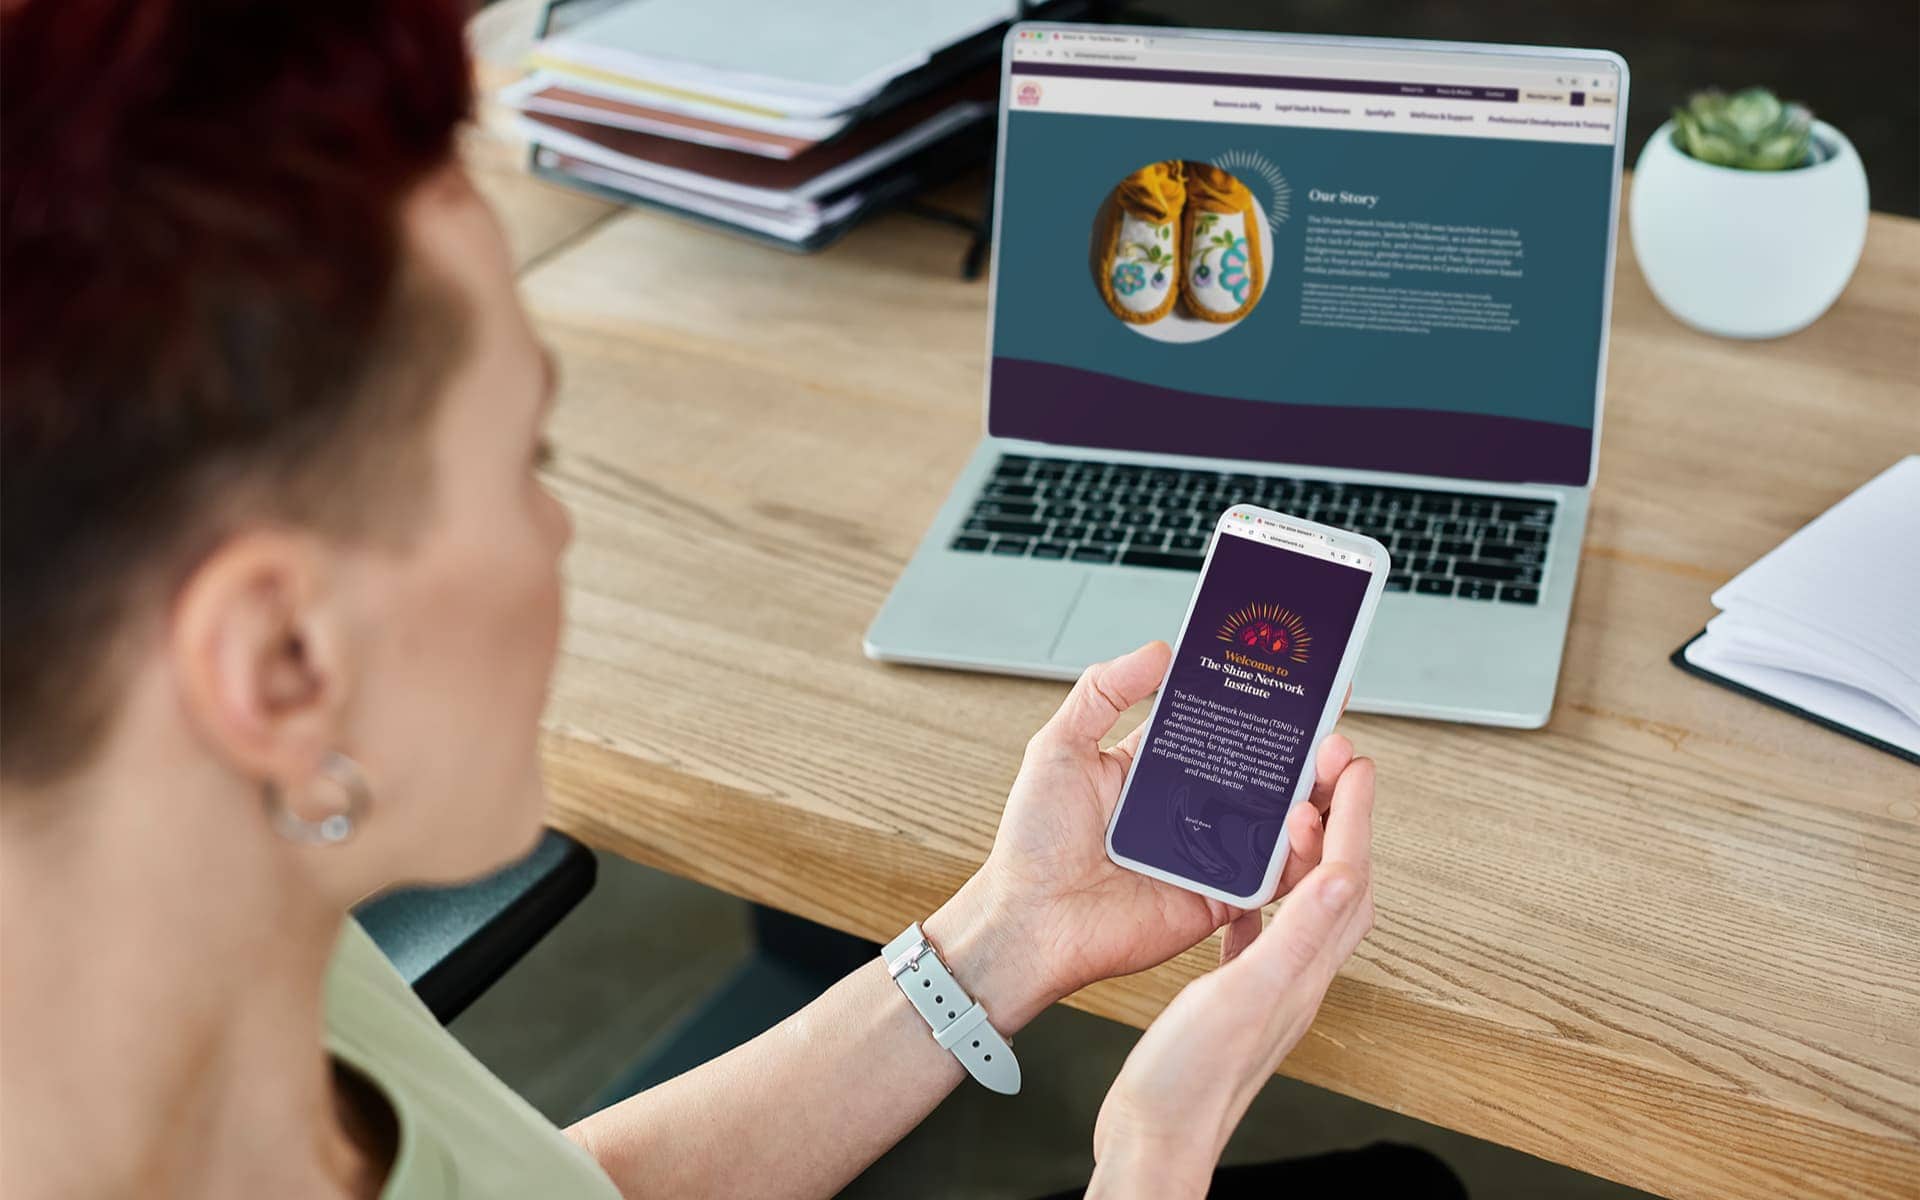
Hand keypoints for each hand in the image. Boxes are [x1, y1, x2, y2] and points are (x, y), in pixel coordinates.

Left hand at [925, 642, 1357, 1030]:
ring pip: (1278, 819)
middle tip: (1330, 718)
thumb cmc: (1033, 844)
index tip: (1290, 676)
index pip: (1219, 726)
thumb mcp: (1059, 748)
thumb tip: (1158, 649)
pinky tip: (1308, 822)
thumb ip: (1103, 692)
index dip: (1255, 704)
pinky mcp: (1220, 897)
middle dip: (1302, 744)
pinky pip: (1273, 875)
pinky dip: (1298, 851)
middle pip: (1260, 770)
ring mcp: (1209, 853)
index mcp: (1156, 770)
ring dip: (1314, 790)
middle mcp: (1190, 809)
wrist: (1031, 923)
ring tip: (1334, 760)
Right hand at [1086, 752, 1374, 1196]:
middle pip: (1337, 883)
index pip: (1343, 876)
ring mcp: (1267, 988)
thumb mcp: (1244, 998)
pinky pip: (1261, 933)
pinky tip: (1240, 892)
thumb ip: (1296, 938)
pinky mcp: (1234, 1001)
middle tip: (1329, 769)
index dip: (1352, 815)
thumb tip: (1342, 876)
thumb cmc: (1190, 1082)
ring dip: (1305, 854)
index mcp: (1300, 970)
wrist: (1155, 1140)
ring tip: (1291, 811)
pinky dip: (1259, 898)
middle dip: (1341, 821)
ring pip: (1304, 905)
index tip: (1353, 764)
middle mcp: (1295, 977)